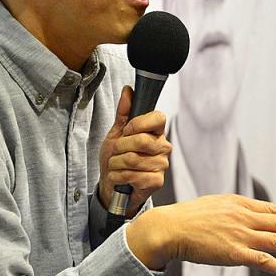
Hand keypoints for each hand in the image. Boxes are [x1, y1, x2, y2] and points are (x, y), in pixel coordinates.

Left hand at [98, 86, 170, 216]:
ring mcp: (161, 165)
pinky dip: (118, 176)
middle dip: (119, 147)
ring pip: (133, 159)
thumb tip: (128, 90)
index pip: (158, 117)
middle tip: (116, 152)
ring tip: (116, 166)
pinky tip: (119, 178)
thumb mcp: (116, 133)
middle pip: (141, 140)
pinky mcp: (157, 181)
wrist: (112, 185)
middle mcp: (163, 147)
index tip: (127, 130)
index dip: (138, 123)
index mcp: (156, 131)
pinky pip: (133, 175)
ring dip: (116, 163)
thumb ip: (123, 112)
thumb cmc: (116, 158)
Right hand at [126, 193, 275, 275]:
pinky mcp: (235, 253)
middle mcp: (243, 216)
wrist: (170, 227)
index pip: (273, 209)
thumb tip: (247, 214)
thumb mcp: (215, 204)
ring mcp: (240, 234)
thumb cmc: (189, 217)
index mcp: (238, 203)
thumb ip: (234, 209)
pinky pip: (265, 261)